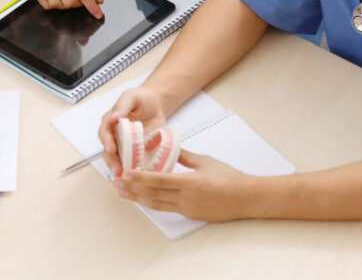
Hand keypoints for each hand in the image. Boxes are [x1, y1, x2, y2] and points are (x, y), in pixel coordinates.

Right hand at [98, 86, 167, 177]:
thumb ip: (123, 105)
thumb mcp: (132, 97)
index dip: (107, 142)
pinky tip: (136, 176)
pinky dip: (132, 170)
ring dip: (120, 168)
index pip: (104, 133)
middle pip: (108, 151)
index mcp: (111, 122)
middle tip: (117, 169)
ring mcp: (125, 145)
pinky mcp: (136, 151)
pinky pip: (132, 162)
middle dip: (111, 161)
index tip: (112, 148)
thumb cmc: (142, 99)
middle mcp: (115, 135)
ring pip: (118, 159)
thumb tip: (114, 116)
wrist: (156, 104)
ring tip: (124, 177)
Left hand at [115, 150, 251, 221]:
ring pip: (157, 205)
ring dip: (139, 199)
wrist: (245, 198)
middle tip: (117, 184)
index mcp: (189, 182)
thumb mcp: (205, 161)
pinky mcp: (190, 215)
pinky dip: (153, 203)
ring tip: (124, 193)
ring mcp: (187, 208)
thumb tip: (167, 147)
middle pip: (153, 194)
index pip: (158, 180)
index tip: (125, 174)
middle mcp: (186, 198)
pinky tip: (144, 199)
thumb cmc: (229, 178)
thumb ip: (184, 156)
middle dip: (133, 189)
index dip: (139, 178)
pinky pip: (167, 208)